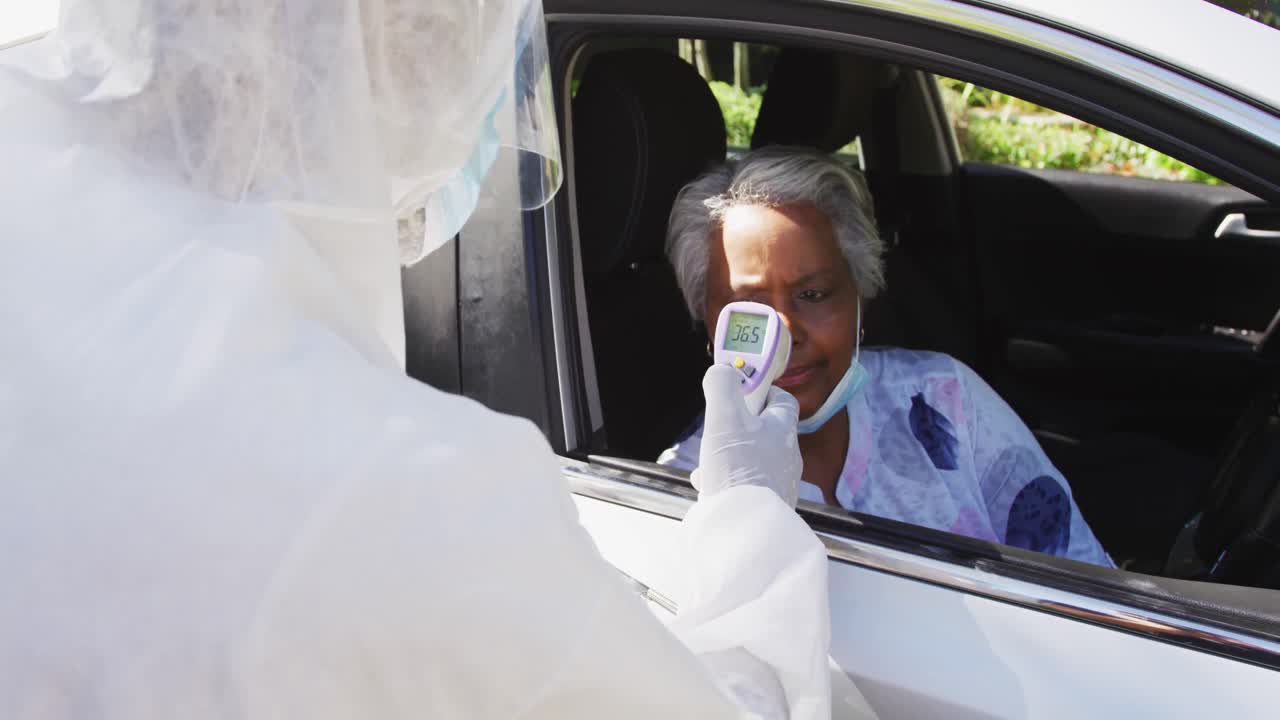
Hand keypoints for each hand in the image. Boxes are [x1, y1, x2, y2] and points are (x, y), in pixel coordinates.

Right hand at [692, 364, 802, 506]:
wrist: (745, 527)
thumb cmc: (739, 470)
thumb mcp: (724, 417)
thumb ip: (722, 386)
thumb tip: (722, 371)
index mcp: (783, 429)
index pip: (781, 399)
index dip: (760, 392)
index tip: (740, 392)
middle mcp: (787, 456)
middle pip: (760, 431)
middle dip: (734, 430)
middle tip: (716, 434)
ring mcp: (779, 482)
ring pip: (750, 459)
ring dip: (726, 459)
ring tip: (709, 468)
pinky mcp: (767, 505)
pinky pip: (744, 485)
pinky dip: (726, 483)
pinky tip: (711, 489)